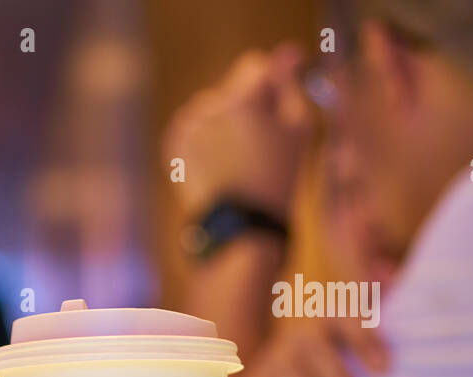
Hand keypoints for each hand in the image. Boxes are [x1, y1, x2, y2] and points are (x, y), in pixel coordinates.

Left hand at [164, 43, 315, 218]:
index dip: (270, 82)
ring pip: (212, 108)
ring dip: (226, 121)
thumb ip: (290, 86)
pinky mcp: (174, 144)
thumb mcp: (299, 128)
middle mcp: (208, 108)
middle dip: (247, 105)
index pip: (256, 67)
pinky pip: (194, 127)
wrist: (241, 224)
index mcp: (242, 101)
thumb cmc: (278, 176)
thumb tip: (286, 57)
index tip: (277, 100)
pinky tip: (220, 164)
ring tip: (240, 158)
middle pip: (232, 89)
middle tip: (261, 141)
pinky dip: (207, 138)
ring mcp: (187, 127)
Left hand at [232, 317, 387, 376]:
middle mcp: (283, 348)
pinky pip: (348, 322)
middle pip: (283, 375)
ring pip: (314, 352)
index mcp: (269, 373)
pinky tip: (382, 370)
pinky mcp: (338, 303)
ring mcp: (308, 323)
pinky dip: (366, 346)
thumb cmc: (318, 360)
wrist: (327, 290)